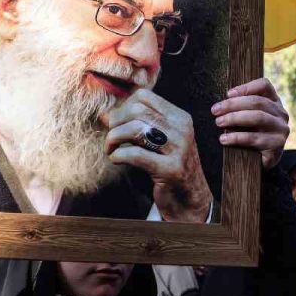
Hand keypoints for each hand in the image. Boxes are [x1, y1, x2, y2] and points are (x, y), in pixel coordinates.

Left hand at [104, 89, 211, 222]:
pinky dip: (118, 155)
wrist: (190, 199)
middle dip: (116, 122)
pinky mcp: (170, 170)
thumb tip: (106, 114)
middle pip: (137, 110)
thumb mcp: (159, 141)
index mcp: (180, 118)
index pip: (144, 97)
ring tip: (111, 149)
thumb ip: (137, 125)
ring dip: (114, 138)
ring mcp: (178, 149)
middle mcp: (182, 129)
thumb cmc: (169, 168)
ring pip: (135, 129)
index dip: (123, 107)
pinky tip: (116, 159)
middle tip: (111, 137)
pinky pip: (135, 154)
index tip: (116, 123)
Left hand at [211, 78, 289, 169]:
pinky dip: (236, 137)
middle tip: (215, 110)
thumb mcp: (249, 118)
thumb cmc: (252, 135)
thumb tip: (222, 103)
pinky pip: (254, 138)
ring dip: (234, 118)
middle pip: (257, 102)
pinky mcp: (277, 145)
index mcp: (275, 102)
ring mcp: (281, 129)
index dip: (246, 87)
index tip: (228, 94)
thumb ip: (242, 107)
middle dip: (233, 105)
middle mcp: (281, 114)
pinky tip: (224, 139)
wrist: (262, 162)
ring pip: (257, 117)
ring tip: (218, 122)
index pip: (265, 85)